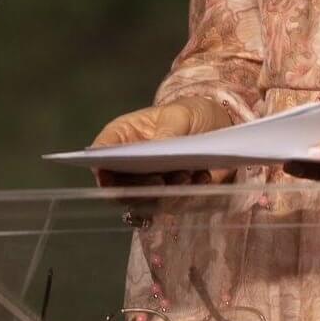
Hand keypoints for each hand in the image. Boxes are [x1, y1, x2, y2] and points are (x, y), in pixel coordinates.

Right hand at [88, 96, 236, 188]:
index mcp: (123, 136)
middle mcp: (130, 164)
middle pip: (119, 186)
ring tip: (188, 175)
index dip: (100, 167)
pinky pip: (170, 206)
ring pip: (143, 201)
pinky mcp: (169, 196)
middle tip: (161, 181)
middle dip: (139, 187)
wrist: (219, 127)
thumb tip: (157, 148)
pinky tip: (201, 178)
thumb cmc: (191, 114)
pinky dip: (184, 196)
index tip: (109, 176)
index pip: (101, 154)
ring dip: (165, 194)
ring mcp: (148, 183)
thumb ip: (167, 131)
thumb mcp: (180, 115)